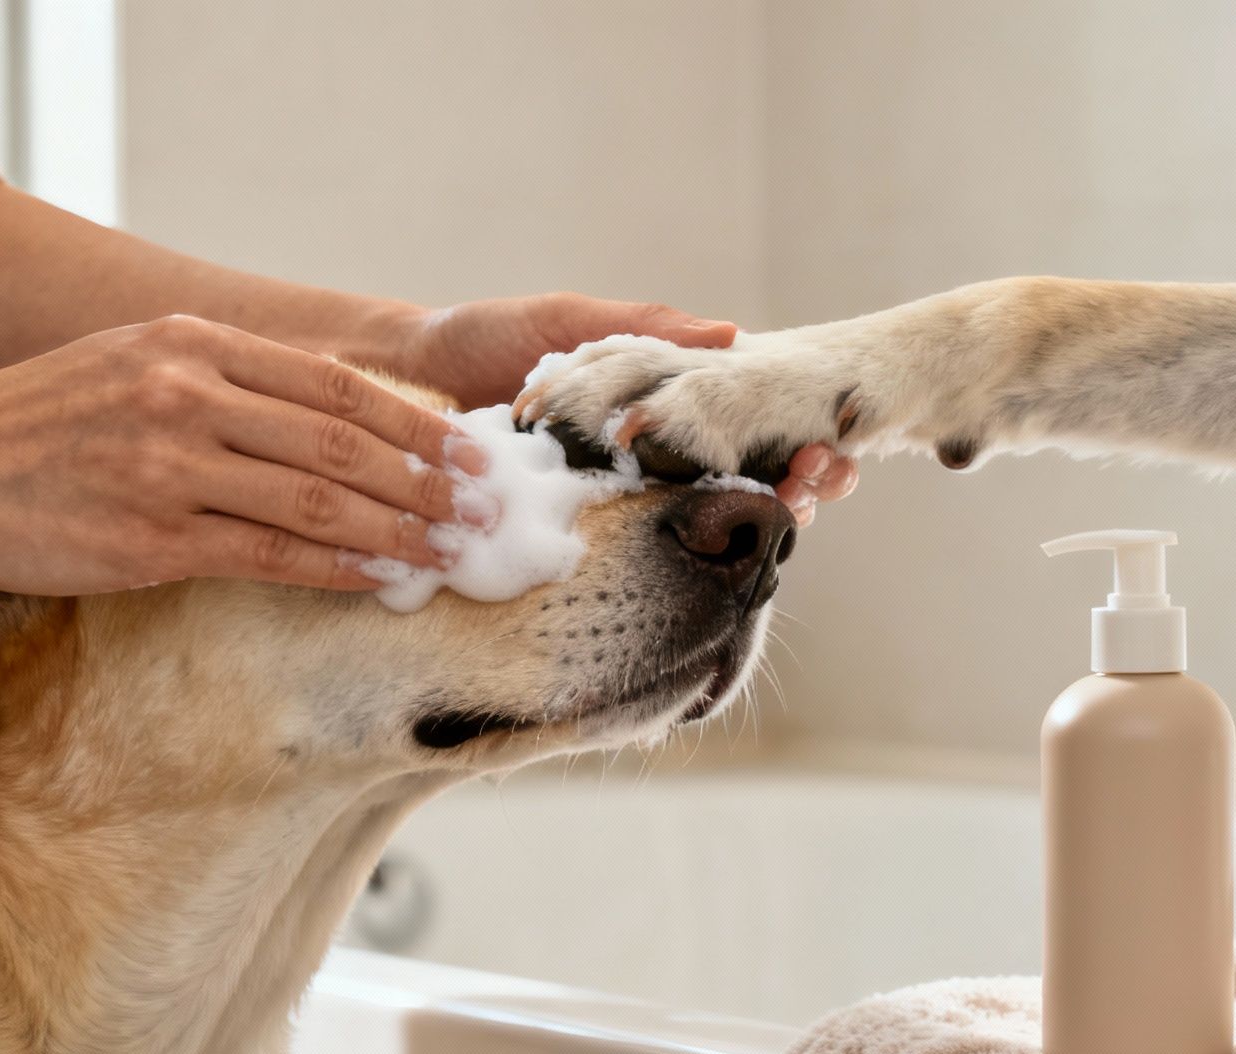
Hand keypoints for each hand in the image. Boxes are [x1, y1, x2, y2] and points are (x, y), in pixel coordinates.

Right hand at [0, 315, 486, 594]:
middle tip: (482, 511)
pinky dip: (340, 566)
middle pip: (345, 442)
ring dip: (399, 531)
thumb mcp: (142, 364)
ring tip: (450, 550)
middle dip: (428, 482)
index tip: (471, 454)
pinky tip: (383, 577)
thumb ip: (235, 382)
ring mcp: (171, 466)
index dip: (417, 424)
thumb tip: (345, 421)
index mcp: (195, 344)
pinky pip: (272, 553)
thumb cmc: (49, 420)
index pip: (338, 385)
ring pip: (320, 500)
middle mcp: (190, 395)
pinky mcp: (152, 537)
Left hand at [363, 293, 857, 525]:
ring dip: (764, 514)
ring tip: (801, 510)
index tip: (832, 447)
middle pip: (746, 479)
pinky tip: (732, 550)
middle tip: (827, 478)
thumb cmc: (486, 338)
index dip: (796, 442)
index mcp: (659, 405)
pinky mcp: (574, 538)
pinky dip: (689, 551)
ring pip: (710, 518)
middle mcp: (650, 460)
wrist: (403, 377)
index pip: (749, 429)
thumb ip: (648, 327)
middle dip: (796, 481)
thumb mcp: (569, 318)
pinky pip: (638, 552)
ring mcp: (617, 505)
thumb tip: (731, 332)